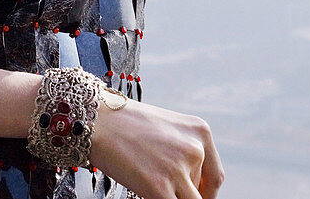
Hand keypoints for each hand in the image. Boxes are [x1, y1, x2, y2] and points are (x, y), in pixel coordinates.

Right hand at [88, 97, 224, 198]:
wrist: (95, 119)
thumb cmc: (122, 123)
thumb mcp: (165, 130)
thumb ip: (183, 153)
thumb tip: (191, 186)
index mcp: (200, 132)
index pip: (214, 177)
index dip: (204, 193)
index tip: (195, 196)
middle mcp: (195, 150)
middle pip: (200, 192)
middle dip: (181, 193)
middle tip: (165, 188)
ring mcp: (178, 170)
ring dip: (171, 196)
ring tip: (150, 184)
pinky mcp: (159, 188)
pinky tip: (146, 193)